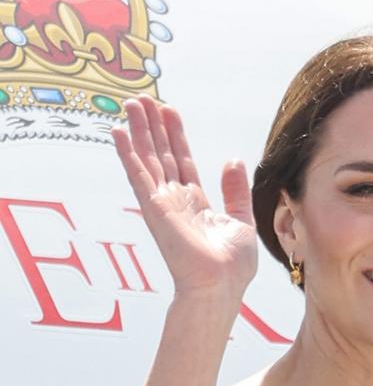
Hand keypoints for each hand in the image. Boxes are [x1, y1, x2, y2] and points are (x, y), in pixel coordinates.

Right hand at [112, 96, 257, 302]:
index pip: (182, 160)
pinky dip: (127, 154)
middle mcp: (176, 200)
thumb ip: (235, 191)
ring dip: (138, 131)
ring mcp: (163, 203)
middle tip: (145, 99)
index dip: (175, 135)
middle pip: (162, 154)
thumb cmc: (232, 266)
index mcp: (196, 203)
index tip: (168, 111)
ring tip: (131, 104)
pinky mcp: (154, 209)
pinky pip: (138, 175)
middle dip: (153, 126)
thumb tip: (233, 160)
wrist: (221, 287)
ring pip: (148, 158)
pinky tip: (118, 133)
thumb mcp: (241, 220)